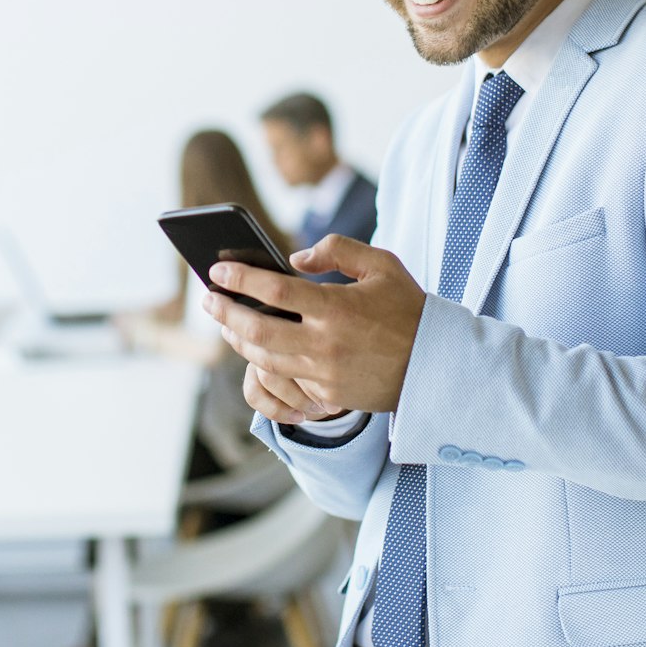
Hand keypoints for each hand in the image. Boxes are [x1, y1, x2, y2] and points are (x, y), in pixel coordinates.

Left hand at [203, 235, 427, 414]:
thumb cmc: (408, 309)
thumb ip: (338, 250)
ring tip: (226, 322)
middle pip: (258, 331)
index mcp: (338, 308)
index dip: (240, 279)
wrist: (437, 365)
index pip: (275, 291)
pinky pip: (284, 383)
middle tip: (209, 298)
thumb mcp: (382, 264)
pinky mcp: (328, 396)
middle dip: (226, 313)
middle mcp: (326, 344)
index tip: (217, 269)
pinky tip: (253, 351)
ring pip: (264, 360)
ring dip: (238, 340)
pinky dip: (263, 366)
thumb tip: (296, 258)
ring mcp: (325, 375)